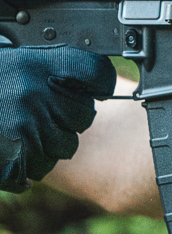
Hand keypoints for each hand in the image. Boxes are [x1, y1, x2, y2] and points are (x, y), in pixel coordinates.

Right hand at [0, 44, 116, 192]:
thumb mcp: (14, 63)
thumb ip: (51, 71)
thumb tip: (91, 88)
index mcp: (37, 64)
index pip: (97, 72)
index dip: (100, 82)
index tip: (96, 88)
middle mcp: (36, 94)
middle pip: (84, 116)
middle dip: (67, 118)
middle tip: (40, 113)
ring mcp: (25, 128)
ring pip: (65, 146)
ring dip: (48, 144)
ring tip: (18, 132)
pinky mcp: (14, 160)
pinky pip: (39, 170)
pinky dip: (26, 166)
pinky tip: (7, 151)